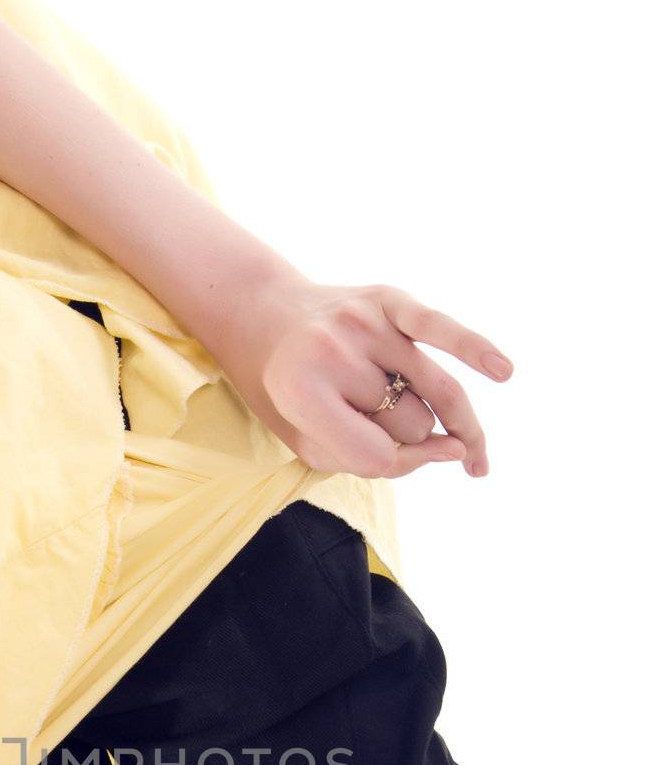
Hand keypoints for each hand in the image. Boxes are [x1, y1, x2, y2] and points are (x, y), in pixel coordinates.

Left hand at [204, 264, 512, 480]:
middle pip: (413, 422)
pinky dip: (476, 348)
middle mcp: (335, 353)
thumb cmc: (287, 393)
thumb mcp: (306, 442)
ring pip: (435, 391)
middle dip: (404, 432)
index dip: (385, 466)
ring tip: (471, 454)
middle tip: (372, 415)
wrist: (261, 316)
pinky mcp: (387, 298)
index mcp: (303, 394)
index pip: (376, 457)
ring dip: (448, 419)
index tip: (377, 455)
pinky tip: (503, 371)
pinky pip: (441, 327)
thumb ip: (373, 460)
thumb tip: (456, 450)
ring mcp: (364, 323)